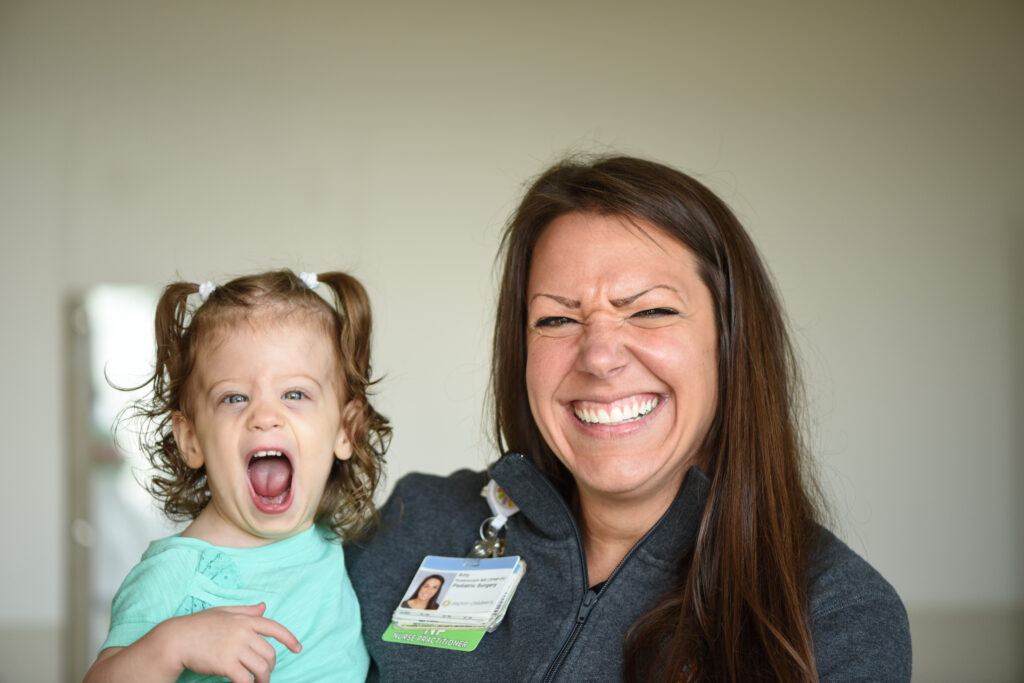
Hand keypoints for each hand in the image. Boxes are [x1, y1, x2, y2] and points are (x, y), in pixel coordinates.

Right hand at [84, 603, 300, 682]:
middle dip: (271, 666)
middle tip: (265, 675)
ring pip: (262, 667)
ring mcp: (235, 648)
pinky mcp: (226, 664)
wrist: (176, 639)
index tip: (298, 649)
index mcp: (244, 619)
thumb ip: (245, 611)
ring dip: (264, 679)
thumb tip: (264, 607)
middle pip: (270, 653)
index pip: (275, 628)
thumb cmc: (198, 625)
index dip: (290, 639)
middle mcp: (243, 632)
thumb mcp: (223, 612)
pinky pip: (246, 679)